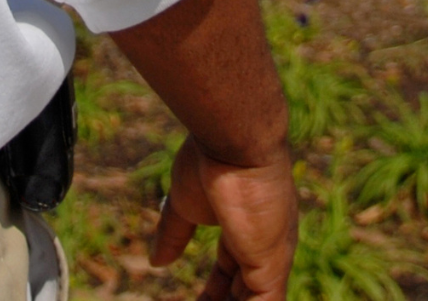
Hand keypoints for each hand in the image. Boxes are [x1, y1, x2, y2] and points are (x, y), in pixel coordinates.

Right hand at [150, 137, 296, 300]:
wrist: (234, 142)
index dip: (213, 294)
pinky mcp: (271, 268)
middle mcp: (266, 248)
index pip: (232, 275)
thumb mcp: (184, 205)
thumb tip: (156, 262)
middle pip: (244, 293)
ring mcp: (271, 259)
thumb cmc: (210, 162)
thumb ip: (173, 234)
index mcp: (248, 230)